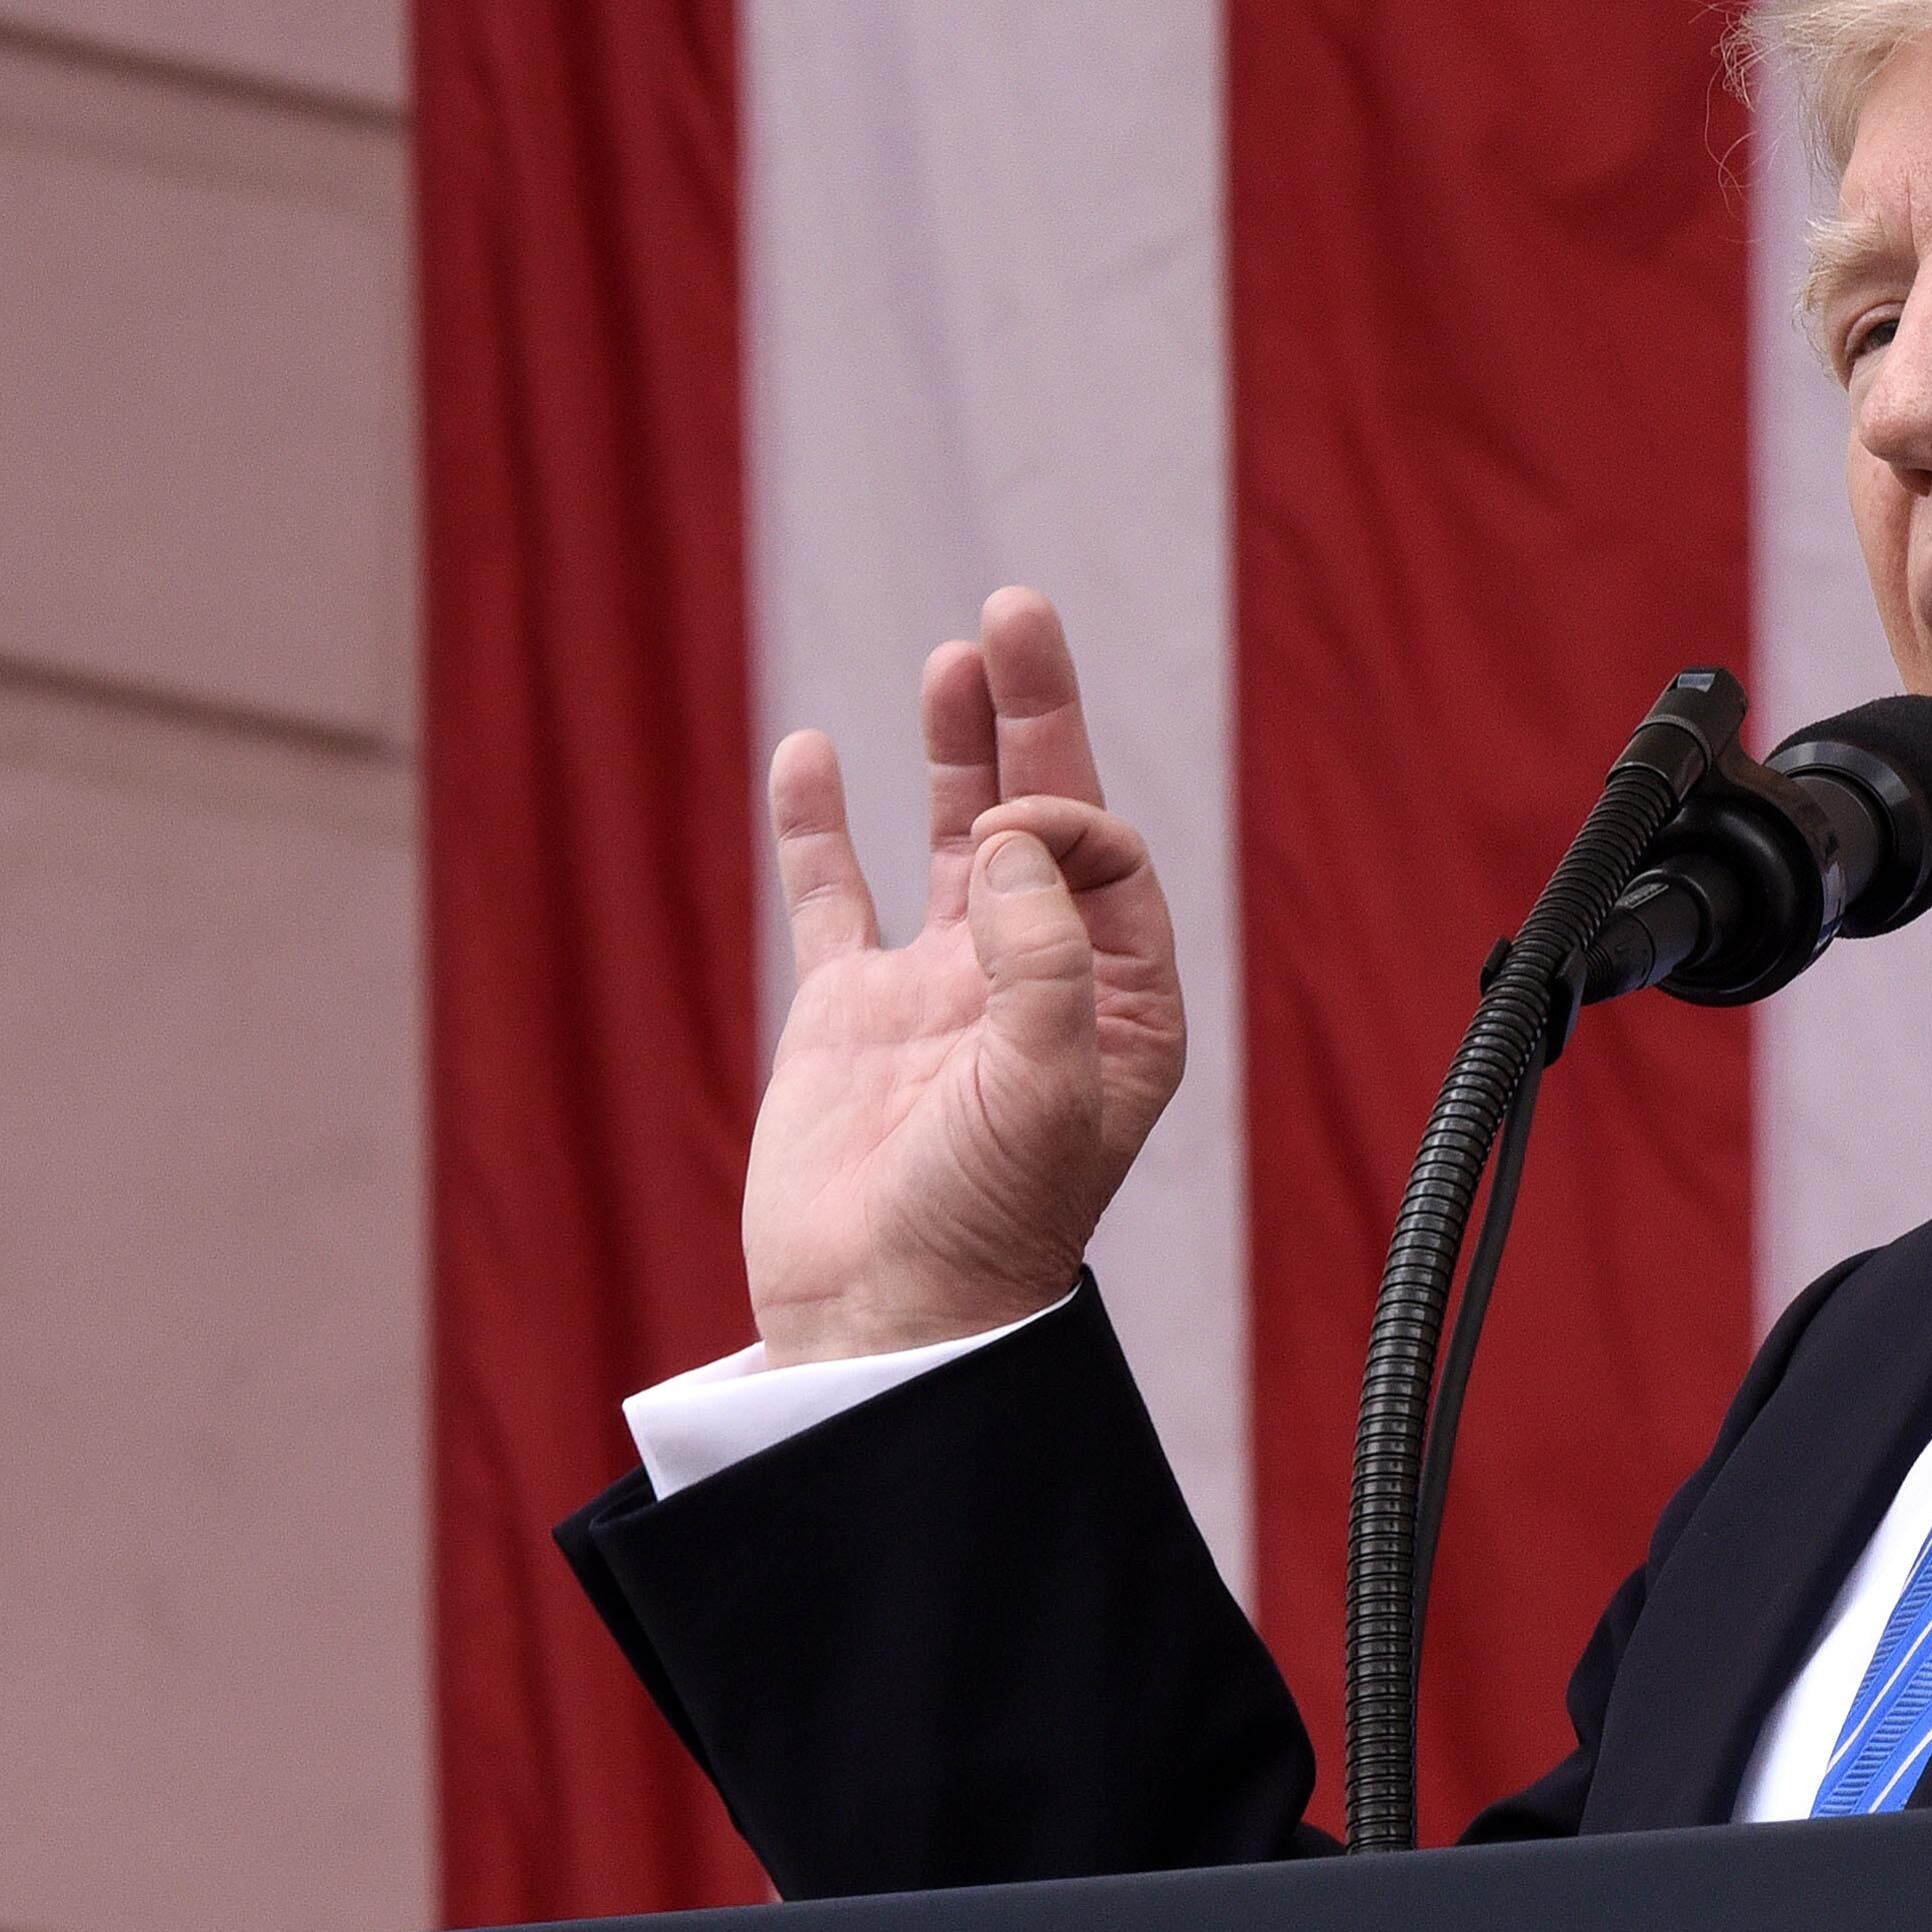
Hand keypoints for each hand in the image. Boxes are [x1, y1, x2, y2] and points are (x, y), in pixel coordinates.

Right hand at [740, 587, 1187, 1365]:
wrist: (881, 1319)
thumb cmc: (988, 1223)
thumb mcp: (1050, 1085)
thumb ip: (1042, 954)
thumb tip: (1007, 839)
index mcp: (1119, 1004)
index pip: (1108, 858)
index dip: (1062, 816)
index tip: (1008, 833)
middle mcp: (1037, 983)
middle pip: (1043, 818)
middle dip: (1033, 717)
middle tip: (1017, 613)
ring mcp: (938, 993)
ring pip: (951, 841)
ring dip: (956, 751)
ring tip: (958, 657)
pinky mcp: (846, 1015)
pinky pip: (834, 897)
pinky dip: (820, 826)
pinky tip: (812, 753)